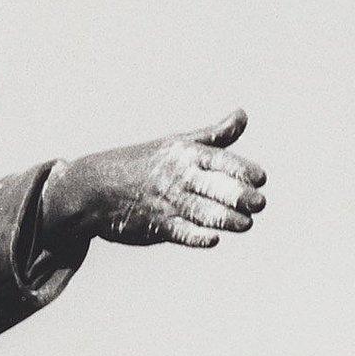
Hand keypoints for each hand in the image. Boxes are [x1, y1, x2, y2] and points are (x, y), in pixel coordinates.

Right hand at [48, 109, 266, 251]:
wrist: (94, 187)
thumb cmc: (142, 163)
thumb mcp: (177, 143)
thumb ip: (214, 136)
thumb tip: (243, 115)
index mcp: (184, 154)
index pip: (218, 160)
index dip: (241, 169)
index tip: (260, 178)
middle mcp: (177, 177)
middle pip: (212, 186)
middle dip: (238, 195)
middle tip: (259, 203)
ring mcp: (166, 202)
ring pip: (200, 211)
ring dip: (225, 218)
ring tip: (246, 224)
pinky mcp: (155, 226)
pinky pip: (178, 231)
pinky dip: (195, 236)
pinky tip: (213, 239)